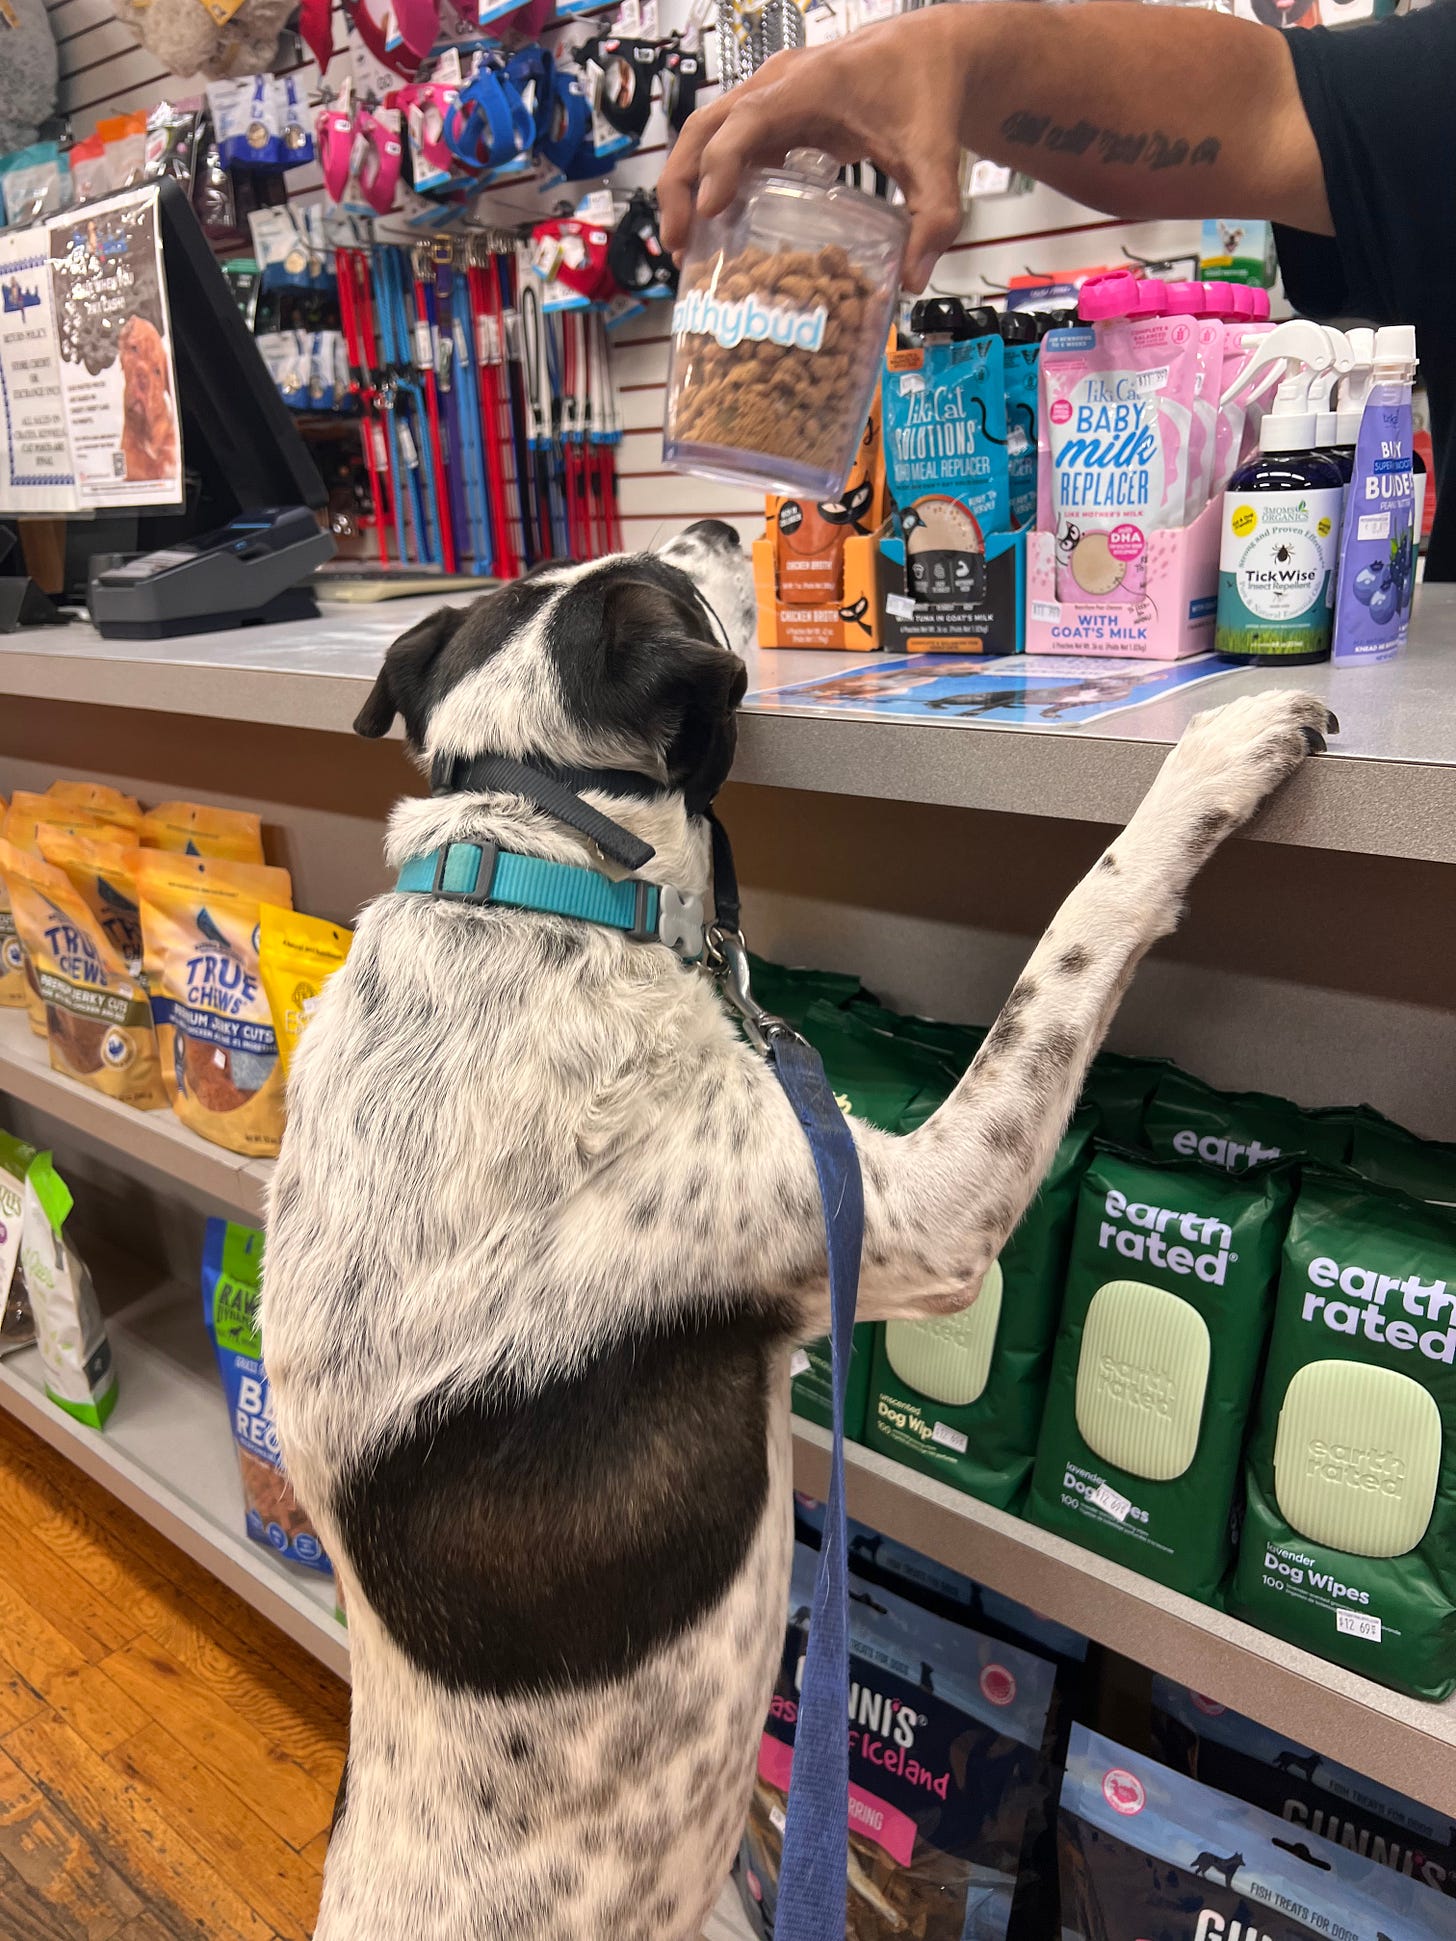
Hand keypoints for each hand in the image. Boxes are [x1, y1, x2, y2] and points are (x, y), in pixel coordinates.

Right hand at [658, 8, 972, 292]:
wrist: (929, 53)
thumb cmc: (927, 95)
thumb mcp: (936, 159)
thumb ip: (934, 217)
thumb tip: (912, 281)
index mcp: (812, 85)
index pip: (747, 121)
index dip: (722, 165)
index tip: (709, 213)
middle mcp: (778, 85)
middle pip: (705, 126)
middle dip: (681, 185)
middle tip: (678, 246)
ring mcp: (771, 97)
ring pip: (707, 135)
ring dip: (687, 187)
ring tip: (686, 248)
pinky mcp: (775, 116)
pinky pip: (729, 146)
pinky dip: (713, 184)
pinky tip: (716, 231)